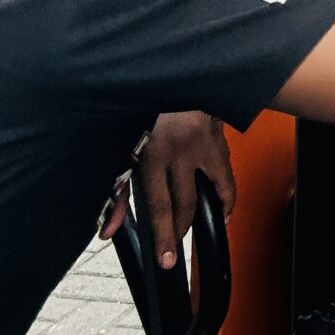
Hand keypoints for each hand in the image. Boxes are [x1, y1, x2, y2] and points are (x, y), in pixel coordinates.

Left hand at [100, 112, 235, 271]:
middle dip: (181, 230)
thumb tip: (107, 230)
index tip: (167, 260)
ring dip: (210, 213)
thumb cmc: (141, 112)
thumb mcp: (121, 150)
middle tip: (175, 243)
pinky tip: (220, 204)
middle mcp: (182, 151)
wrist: (168, 74)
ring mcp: (204, 143)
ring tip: (203, 225)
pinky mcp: (218, 137)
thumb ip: (116, 193)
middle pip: (187, 204)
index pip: (161, 208)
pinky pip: (226, 173)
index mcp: (153, 154)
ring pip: (215, 191)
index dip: (164, 238)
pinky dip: (225, 193)